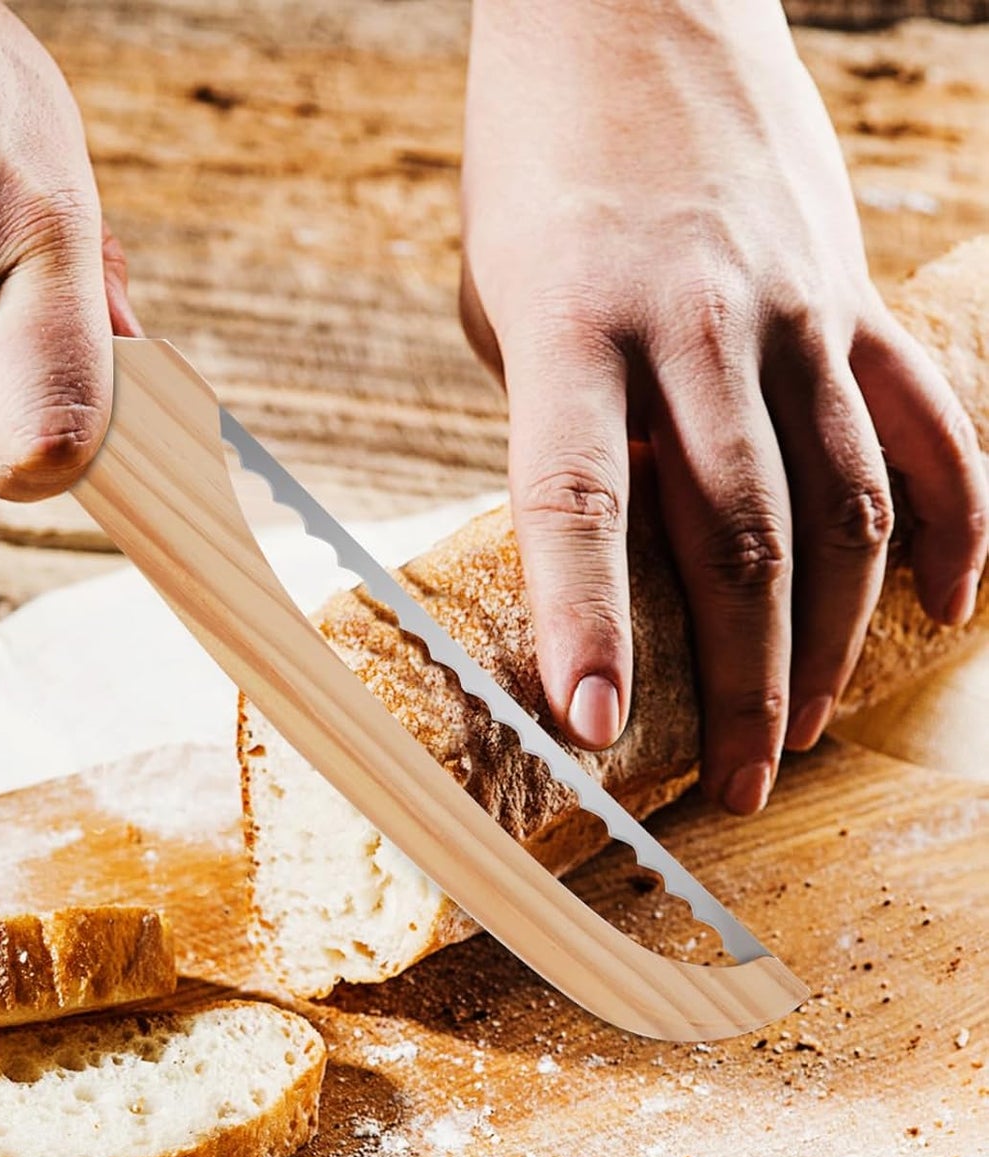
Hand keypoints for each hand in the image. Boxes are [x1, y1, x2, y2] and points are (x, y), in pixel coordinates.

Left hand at [459, 0, 987, 812]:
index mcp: (574, 326)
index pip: (578, 497)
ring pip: (845, 504)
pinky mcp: (855, 294)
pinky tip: (940, 614)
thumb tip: (604, 543)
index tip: (596, 732)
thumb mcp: (502, 301)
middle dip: (741, 680)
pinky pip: (928, 425)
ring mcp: (798, 308)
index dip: (590, 622)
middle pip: (738, 534)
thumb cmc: (537, 168)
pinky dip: (952, 527)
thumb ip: (557, 422)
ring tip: (810, 731)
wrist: (634, 2)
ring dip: (835, 638)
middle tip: (735, 787)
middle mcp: (698, 324)